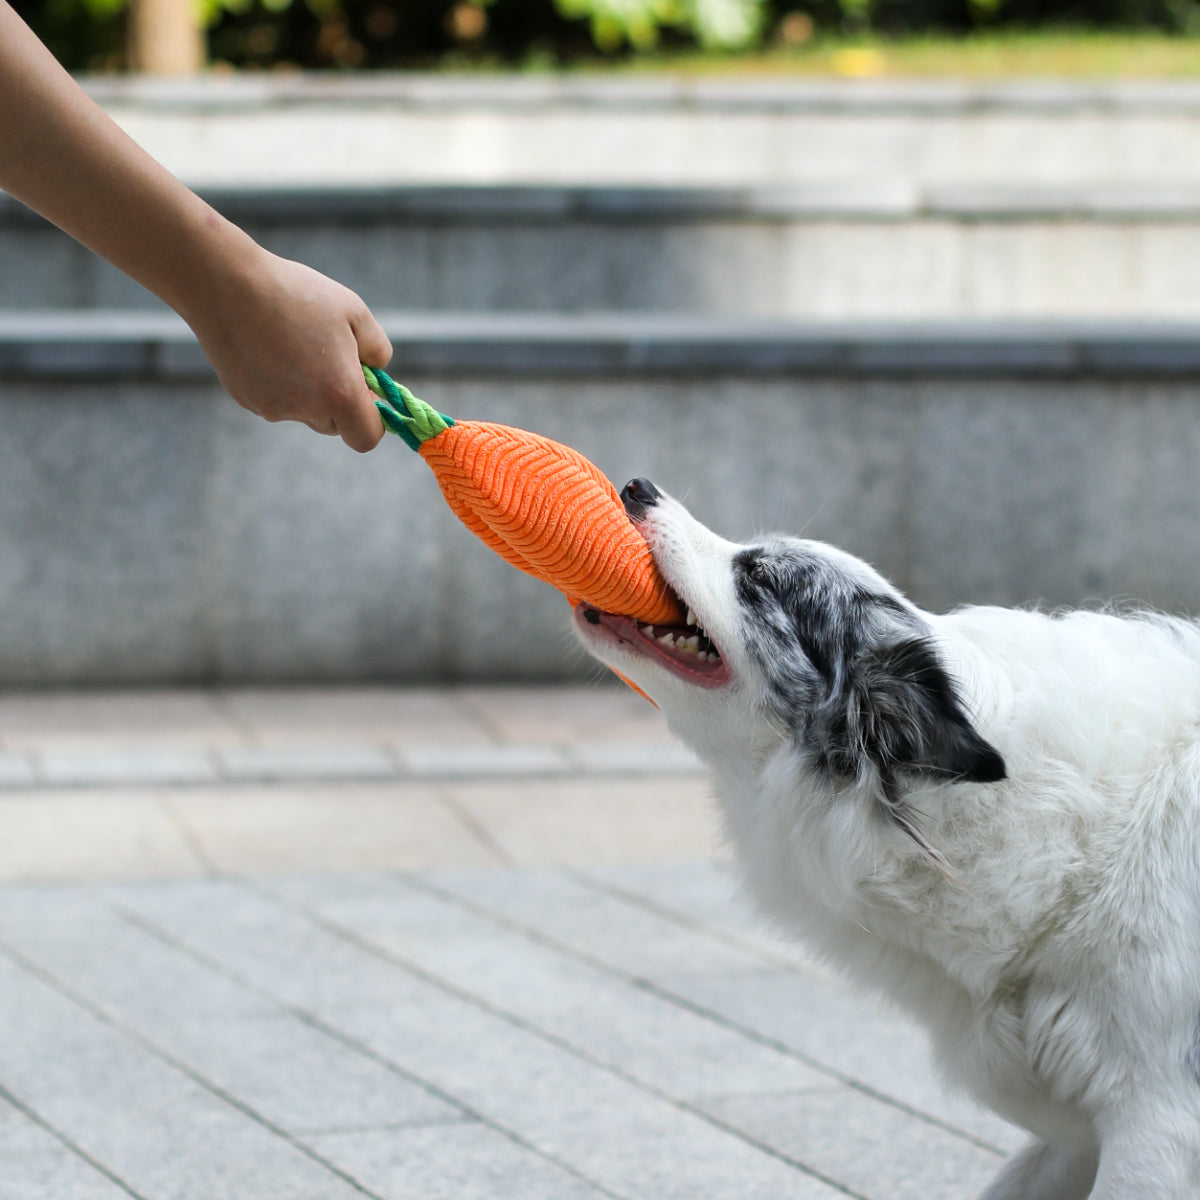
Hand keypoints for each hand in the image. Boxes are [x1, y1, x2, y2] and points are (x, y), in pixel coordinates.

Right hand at [186, 245, 392, 452]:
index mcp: (339, 394)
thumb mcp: (354, 312)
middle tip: (330, 357)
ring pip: (302, 410)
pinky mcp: (246, 400)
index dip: (373, 420)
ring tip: (292, 342)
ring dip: (307, 389)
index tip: (367, 393)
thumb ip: (377, 350)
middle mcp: (305, 410)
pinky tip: (266, 344)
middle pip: (333, 424)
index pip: (366, 437)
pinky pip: (274, 399)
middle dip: (338, 400)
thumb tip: (376, 371)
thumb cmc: (296, 294)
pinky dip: (278, 381)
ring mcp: (272, 408)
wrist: (226, 284)